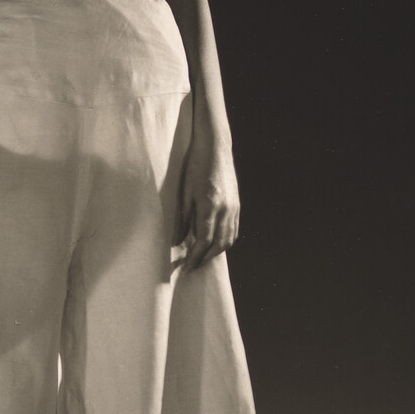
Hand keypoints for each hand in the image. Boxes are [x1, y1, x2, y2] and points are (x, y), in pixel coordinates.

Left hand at [177, 134, 239, 269]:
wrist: (215, 147)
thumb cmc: (195, 166)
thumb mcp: (184, 192)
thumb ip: (182, 219)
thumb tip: (177, 242)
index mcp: (210, 206)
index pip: (203, 240)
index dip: (195, 256)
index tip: (186, 266)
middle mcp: (225, 209)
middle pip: (218, 244)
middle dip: (205, 259)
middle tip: (192, 266)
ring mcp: (234, 207)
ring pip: (229, 239)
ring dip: (215, 252)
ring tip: (201, 258)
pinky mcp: (237, 204)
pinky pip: (233, 230)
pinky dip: (224, 241)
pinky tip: (214, 243)